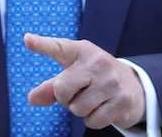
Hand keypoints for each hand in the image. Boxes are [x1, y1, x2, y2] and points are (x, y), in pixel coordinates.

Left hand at [25, 34, 145, 130]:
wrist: (134, 86)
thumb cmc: (94, 78)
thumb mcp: (73, 74)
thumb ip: (50, 86)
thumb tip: (32, 99)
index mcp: (82, 51)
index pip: (59, 47)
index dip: (41, 44)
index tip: (27, 40)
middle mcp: (98, 62)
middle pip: (61, 90)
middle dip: (65, 99)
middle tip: (78, 93)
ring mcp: (112, 81)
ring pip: (77, 109)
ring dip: (81, 111)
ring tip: (93, 100)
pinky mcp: (122, 101)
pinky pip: (93, 121)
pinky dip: (93, 120)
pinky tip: (103, 108)